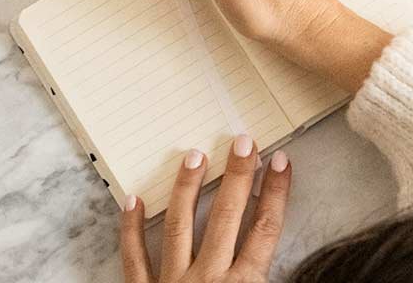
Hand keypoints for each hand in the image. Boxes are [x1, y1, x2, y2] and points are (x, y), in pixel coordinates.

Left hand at [120, 136, 290, 282]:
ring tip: (195, 156)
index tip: (280, 162)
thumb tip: (274, 241)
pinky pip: (134, 258)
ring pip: (179, 226)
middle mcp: (209, 279)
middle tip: (243, 143)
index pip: (265, 228)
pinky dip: (132, 229)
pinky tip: (134, 200)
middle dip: (237, 177)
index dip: (275, 192)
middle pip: (226, 217)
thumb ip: (264, 277)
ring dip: (188, 188)